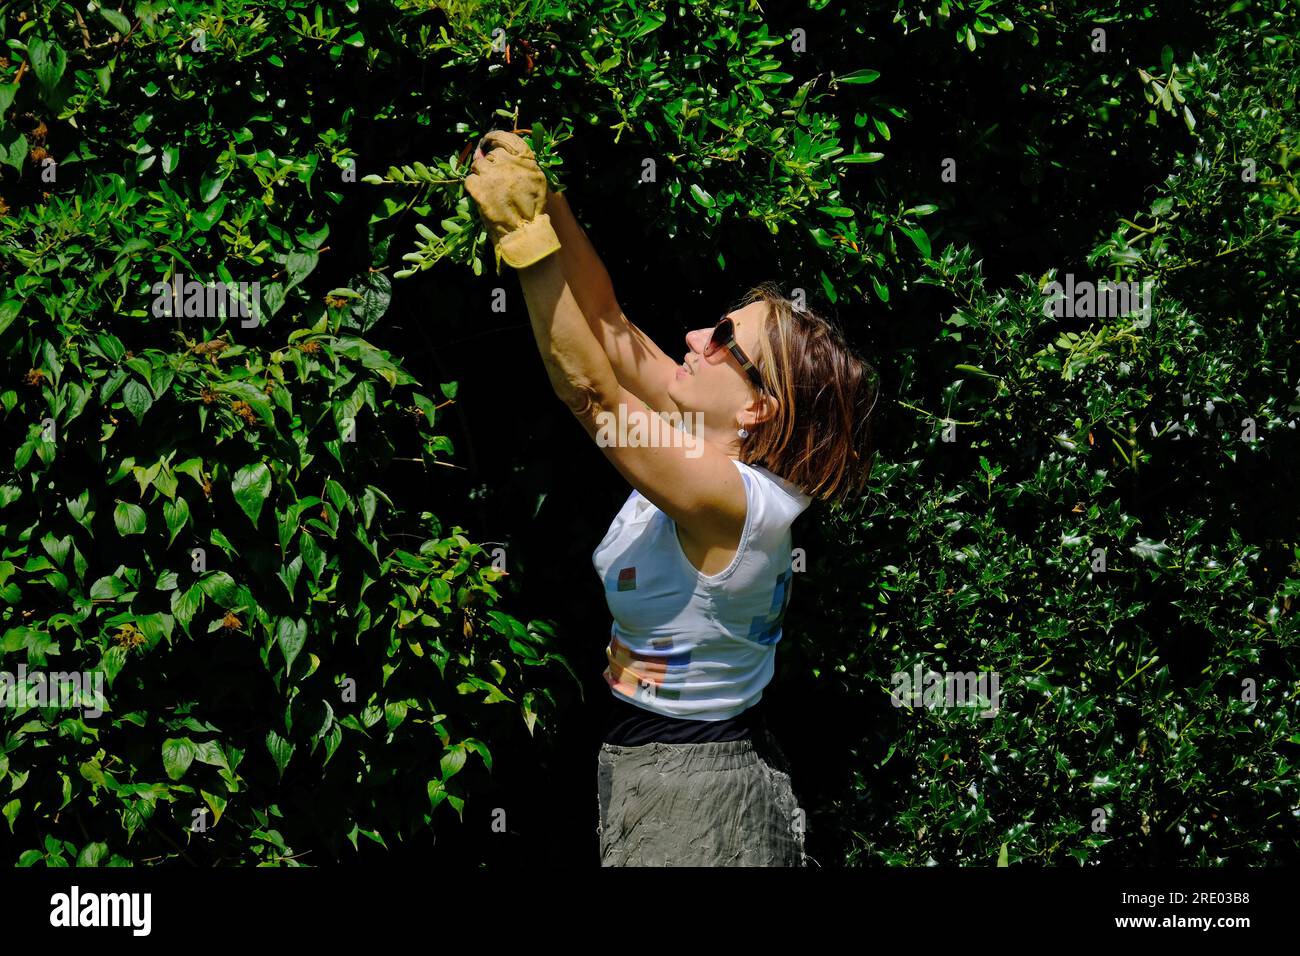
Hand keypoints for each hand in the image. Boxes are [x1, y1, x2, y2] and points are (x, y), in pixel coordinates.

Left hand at [463, 130, 560, 270]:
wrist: (524, 232)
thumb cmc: (530, 208)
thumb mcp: (535, 180)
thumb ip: (518, 163)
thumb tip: (488, 150)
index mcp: (526, 161)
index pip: (506, 138)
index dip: (495, 137)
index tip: (488, 141)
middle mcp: (509, 164)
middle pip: (491, 155)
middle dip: (490, 165)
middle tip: (495, 181)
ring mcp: (492, 175)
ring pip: (478, 165)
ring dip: (481, 176)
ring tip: (490, 191)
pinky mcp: (479, 188)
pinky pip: (469, 180)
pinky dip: (474, 188)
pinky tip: (483, 197)